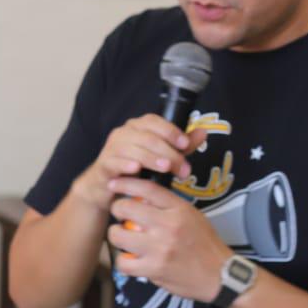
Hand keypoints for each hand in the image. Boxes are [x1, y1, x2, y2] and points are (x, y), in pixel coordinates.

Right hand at [72, 114, 193, 211]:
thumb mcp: (162, 157)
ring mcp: (111, 148)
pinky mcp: (103, 164)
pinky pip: (115, 161)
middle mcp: (123, 133)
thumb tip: (203, 132)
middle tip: (183, 168)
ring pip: (133, 149)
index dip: (170, 131)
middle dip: (168, 152)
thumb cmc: (136, 169)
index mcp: (138, 127)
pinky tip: (136, 169)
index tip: (185, 144)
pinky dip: (126, 164)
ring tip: (166, 169)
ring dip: (152, 159)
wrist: (106, 187)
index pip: (154, 121)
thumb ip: (181, 146)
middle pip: (147, 137)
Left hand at [106, 177, 231, 302]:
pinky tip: (130, 260)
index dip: (125, 184)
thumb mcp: (193, 216)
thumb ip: (169, 206)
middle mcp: (168, 226)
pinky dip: (123, 262)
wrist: (221, 276)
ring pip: (118, 235)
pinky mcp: (154, 269)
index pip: (147, 189)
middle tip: (120, 216)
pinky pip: (123, 263)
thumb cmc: (205, 244)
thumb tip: (141, 196)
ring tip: (124, 238)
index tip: (114, 184)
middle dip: (117, 210)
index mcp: (179, 210)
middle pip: (126, 208)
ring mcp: (160, 248)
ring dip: (116, 236)